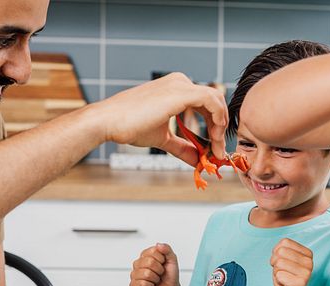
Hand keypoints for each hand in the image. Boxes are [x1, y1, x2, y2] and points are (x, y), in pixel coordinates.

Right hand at [93, 72, 227, 163]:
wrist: (108, 122)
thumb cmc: (129, 126)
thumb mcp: (163, 138)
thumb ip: (182, 147)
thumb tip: (198, 161)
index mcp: (176, 88)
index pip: (207, 103)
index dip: (215, 124)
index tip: (215, 146)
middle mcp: (180, 82)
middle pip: (215, 100)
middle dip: (221, 126)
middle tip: (218, 149)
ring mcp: (180, 85)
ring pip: (217, 100)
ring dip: (220, 126)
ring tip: (215, 147)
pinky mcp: (180, 92)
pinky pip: (212, 101)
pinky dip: (218, 119)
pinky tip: (213, 137)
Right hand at [130, 243, 181, 285]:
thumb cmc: (170, 276)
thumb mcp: (172, 260)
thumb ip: (167, 250)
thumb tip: (158, 244)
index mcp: (146, 255)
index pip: (153, 251)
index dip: (162, 259)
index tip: (163, 264)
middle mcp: (138, 263)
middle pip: (149, 262)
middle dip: (159, 270)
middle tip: (160, 274)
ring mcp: (134, 275)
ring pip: (146, 274)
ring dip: (155, 279)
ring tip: (155, 280)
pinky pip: (142, 284)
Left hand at [270, 238, 313, 285]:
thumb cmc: (285, 278)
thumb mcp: (283, 259)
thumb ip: (282, 249)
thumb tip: (278, 250)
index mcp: (308, 254)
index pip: (285, 242)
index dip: (277, 252)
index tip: (283, 263)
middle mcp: (309, 262)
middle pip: (281, 252)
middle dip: (275, 262)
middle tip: (281, 272)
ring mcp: (306, 273)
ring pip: (279, 263)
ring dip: (276, 272)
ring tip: (283, 279)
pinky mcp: (299, 284)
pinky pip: (279, 275)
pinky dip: (278, 280)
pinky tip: (284, 285)